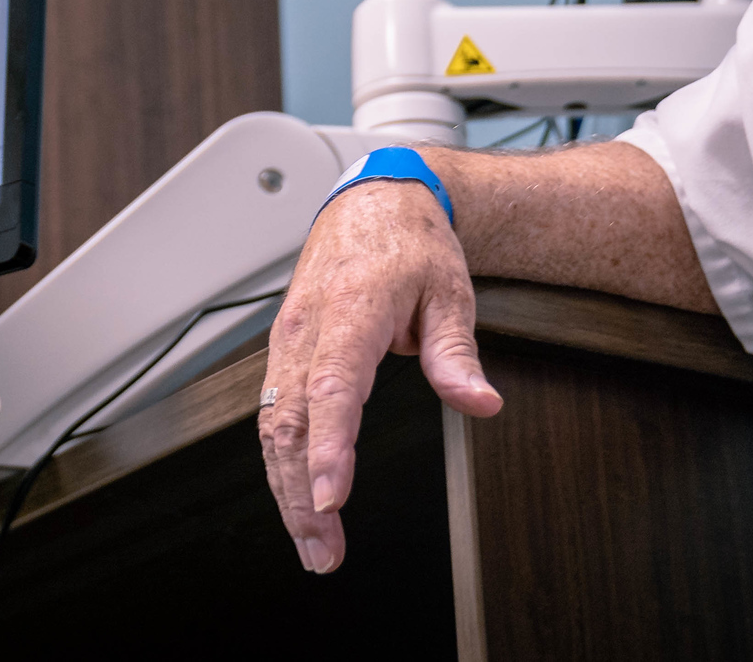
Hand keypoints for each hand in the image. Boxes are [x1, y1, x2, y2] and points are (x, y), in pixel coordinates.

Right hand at [258, 176, 501, 573]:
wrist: (373, 201)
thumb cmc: (410, 244)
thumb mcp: (451, 290)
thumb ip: (456, 352)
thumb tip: (480, 403)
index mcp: (350, 308)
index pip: (333, 387)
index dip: (329, 448)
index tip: (331, 499)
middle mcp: (307, 327)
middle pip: (290, 419)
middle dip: (300, 493)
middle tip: (324, 551)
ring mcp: (287, 339)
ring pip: (272, 423)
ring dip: (285, 489)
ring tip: (313, 545)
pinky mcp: (283, 351)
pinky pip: (272, 413)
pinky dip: (279, 463)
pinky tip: (296, 501)